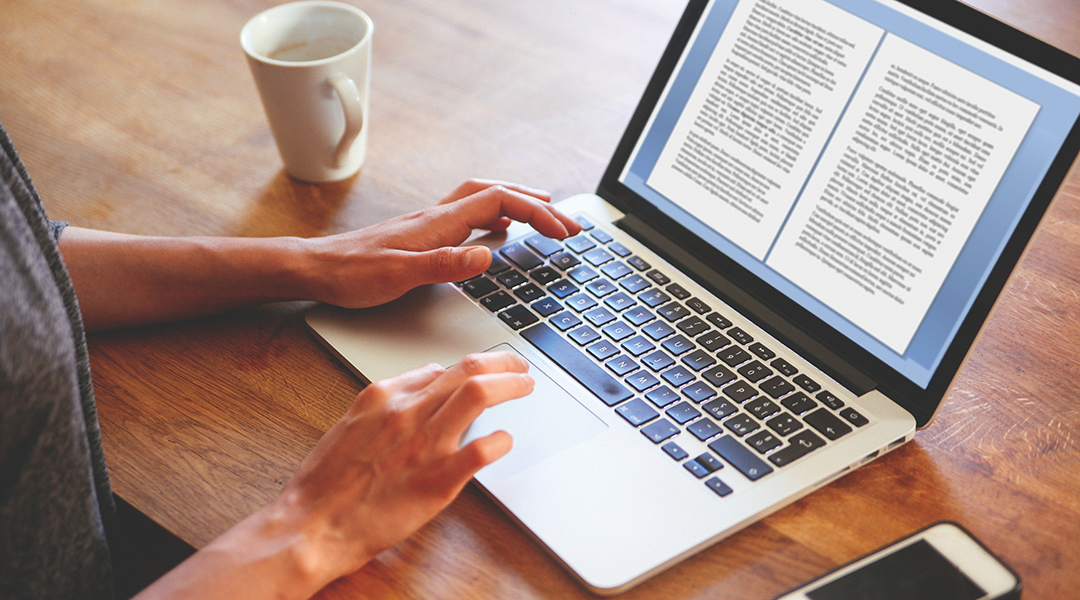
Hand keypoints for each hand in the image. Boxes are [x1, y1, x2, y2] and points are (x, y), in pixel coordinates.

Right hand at [273, 351, 532, 586]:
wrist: (311, 524)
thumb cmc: (325, 483)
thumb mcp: (350, 426)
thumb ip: (384, 408)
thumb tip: (414, 393)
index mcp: (384, 395)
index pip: (439, 369)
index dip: (467, 369)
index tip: (481, 373)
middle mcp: (408, 411)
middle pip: (467, 369)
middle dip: (501, 363)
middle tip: (519, 367)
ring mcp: (425, 443)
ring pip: (479, 394)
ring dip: (510, 385)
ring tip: (524, 387)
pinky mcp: (438, 479)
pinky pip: (482, 450)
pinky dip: (501, 441)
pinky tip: (506, 441)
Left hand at [303, 179, 581, 307]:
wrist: (314, 269)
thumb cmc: (351, 274)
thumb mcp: (398, 275)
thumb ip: (444, 265)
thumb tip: (487, 256)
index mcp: (438, 223)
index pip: (500, 202)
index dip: (537, 213)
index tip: (563, 232)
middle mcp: (437, 217)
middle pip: (498, 193)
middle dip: (538, 204)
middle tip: (568, 223)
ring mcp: (431, 224)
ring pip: (485, 200)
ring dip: (519, 203)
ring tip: (545, 215)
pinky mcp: (423, 236)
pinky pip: (470, 215)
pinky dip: (495, 216)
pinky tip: (498, 232)